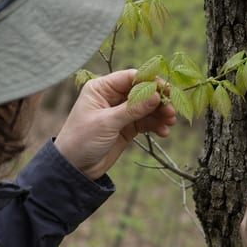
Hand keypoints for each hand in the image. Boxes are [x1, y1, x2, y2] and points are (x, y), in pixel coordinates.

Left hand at [54, 69, 176, 179]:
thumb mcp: (107, 123)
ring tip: (171, 122)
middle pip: (142, 92)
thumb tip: (156, 95)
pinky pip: (146, 122)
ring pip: (147, 107)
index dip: (150, 81)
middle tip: (172, 110)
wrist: (75, 168)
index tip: (167, 90)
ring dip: (160, 113)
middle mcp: (112, 97)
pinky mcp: (126, 127)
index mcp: (101, 88)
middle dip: (158, 100)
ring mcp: (120, 112)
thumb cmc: (82, 140)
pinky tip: (164, 132)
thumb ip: (132, 109)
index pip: (131, 77)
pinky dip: (156, 125)